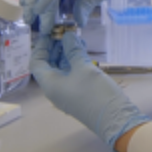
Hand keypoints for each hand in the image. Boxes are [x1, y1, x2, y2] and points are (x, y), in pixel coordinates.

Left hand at [31, 30, 150, 149]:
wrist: (114, 119)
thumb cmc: (95, 93)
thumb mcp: (84, 68)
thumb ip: (73, 50)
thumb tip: (67, 36)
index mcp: (50, 84)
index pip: (36, 62)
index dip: (41, 46)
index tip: (50, 33)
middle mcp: (54, 89)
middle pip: (48, 65)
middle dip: (55, 48)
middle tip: (65, 33)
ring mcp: (66, 93)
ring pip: (60, 69)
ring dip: (66, 54)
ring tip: (77, 40)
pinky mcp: (77, 94)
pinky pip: (70, 75)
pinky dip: (74, 62)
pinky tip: (83, 52)